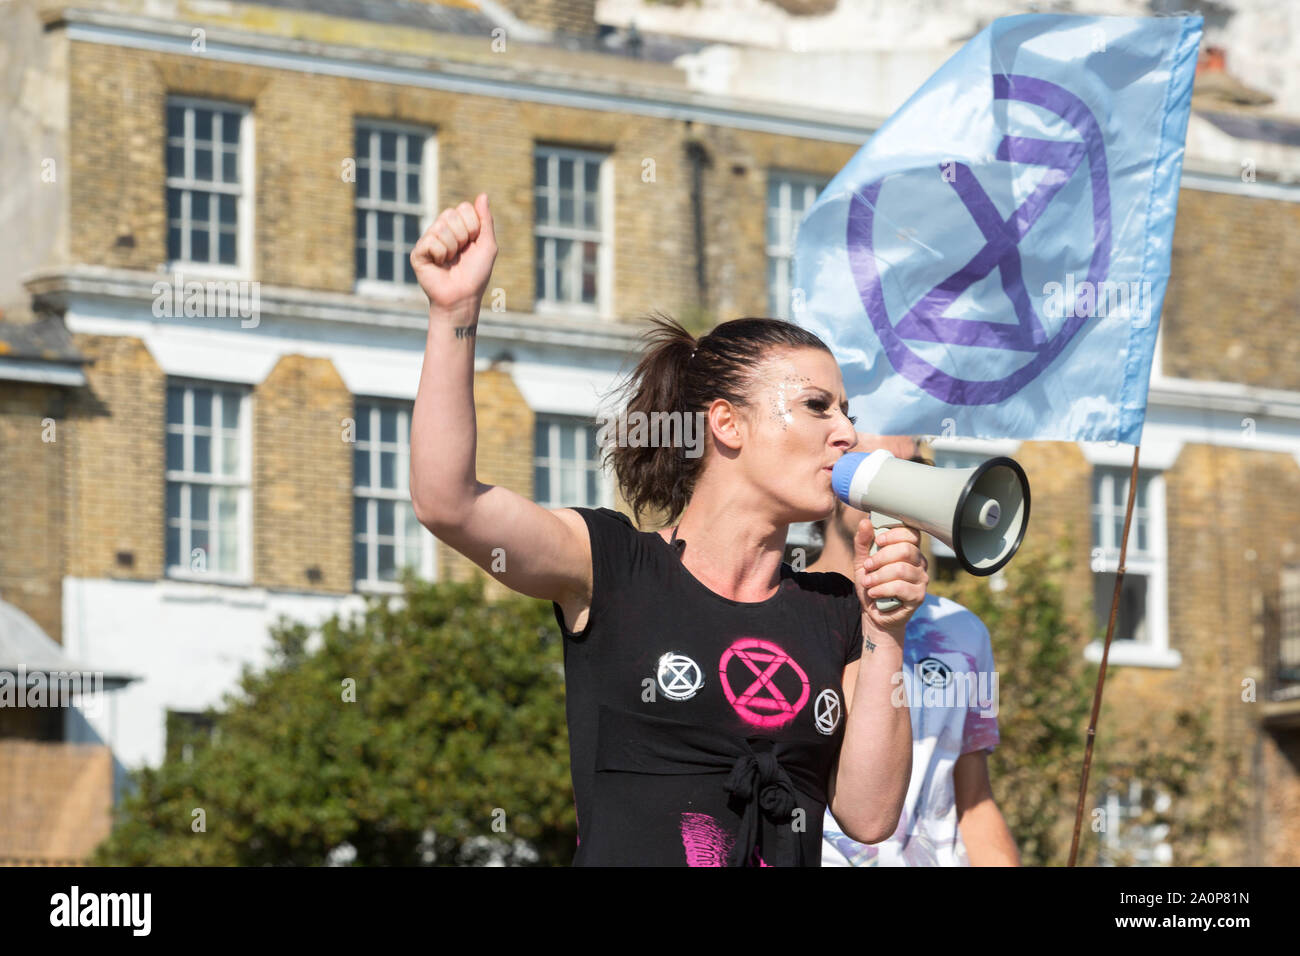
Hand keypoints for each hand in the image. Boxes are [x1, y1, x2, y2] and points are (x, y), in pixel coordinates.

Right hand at [410, 193, 497, 312]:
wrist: (462, 296)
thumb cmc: (476, 274)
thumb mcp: (487, 245)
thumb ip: (486, 220)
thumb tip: (483, 195)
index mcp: (458, 227)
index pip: (463, 208)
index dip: (473, 226)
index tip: (473, 243)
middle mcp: (441, 230)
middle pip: (451, 214)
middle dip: (462, 236)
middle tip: (460, 254)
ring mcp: (428, 240)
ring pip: (441, 227)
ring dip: (452, 248)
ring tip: (449, 261)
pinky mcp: (418, 252)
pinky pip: (430, 241)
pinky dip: (440, 255)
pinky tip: (439, 265)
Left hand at [852, 517, 926, 632]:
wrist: (873, 612)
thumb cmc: (872, 584)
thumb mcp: (862, 561)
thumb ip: (863, 542)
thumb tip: (865, 521)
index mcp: (909, 550)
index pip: (911, 533)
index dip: (894, 534)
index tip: (877, 541)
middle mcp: (919, 563)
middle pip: (906, 550)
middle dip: (881, 557)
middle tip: (867, 566)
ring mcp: (921, 580)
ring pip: (901, 570)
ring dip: (878, 576)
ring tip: (867, 582)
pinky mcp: (918, 596)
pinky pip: (901, 588)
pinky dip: (882, 589)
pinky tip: (874, 593)